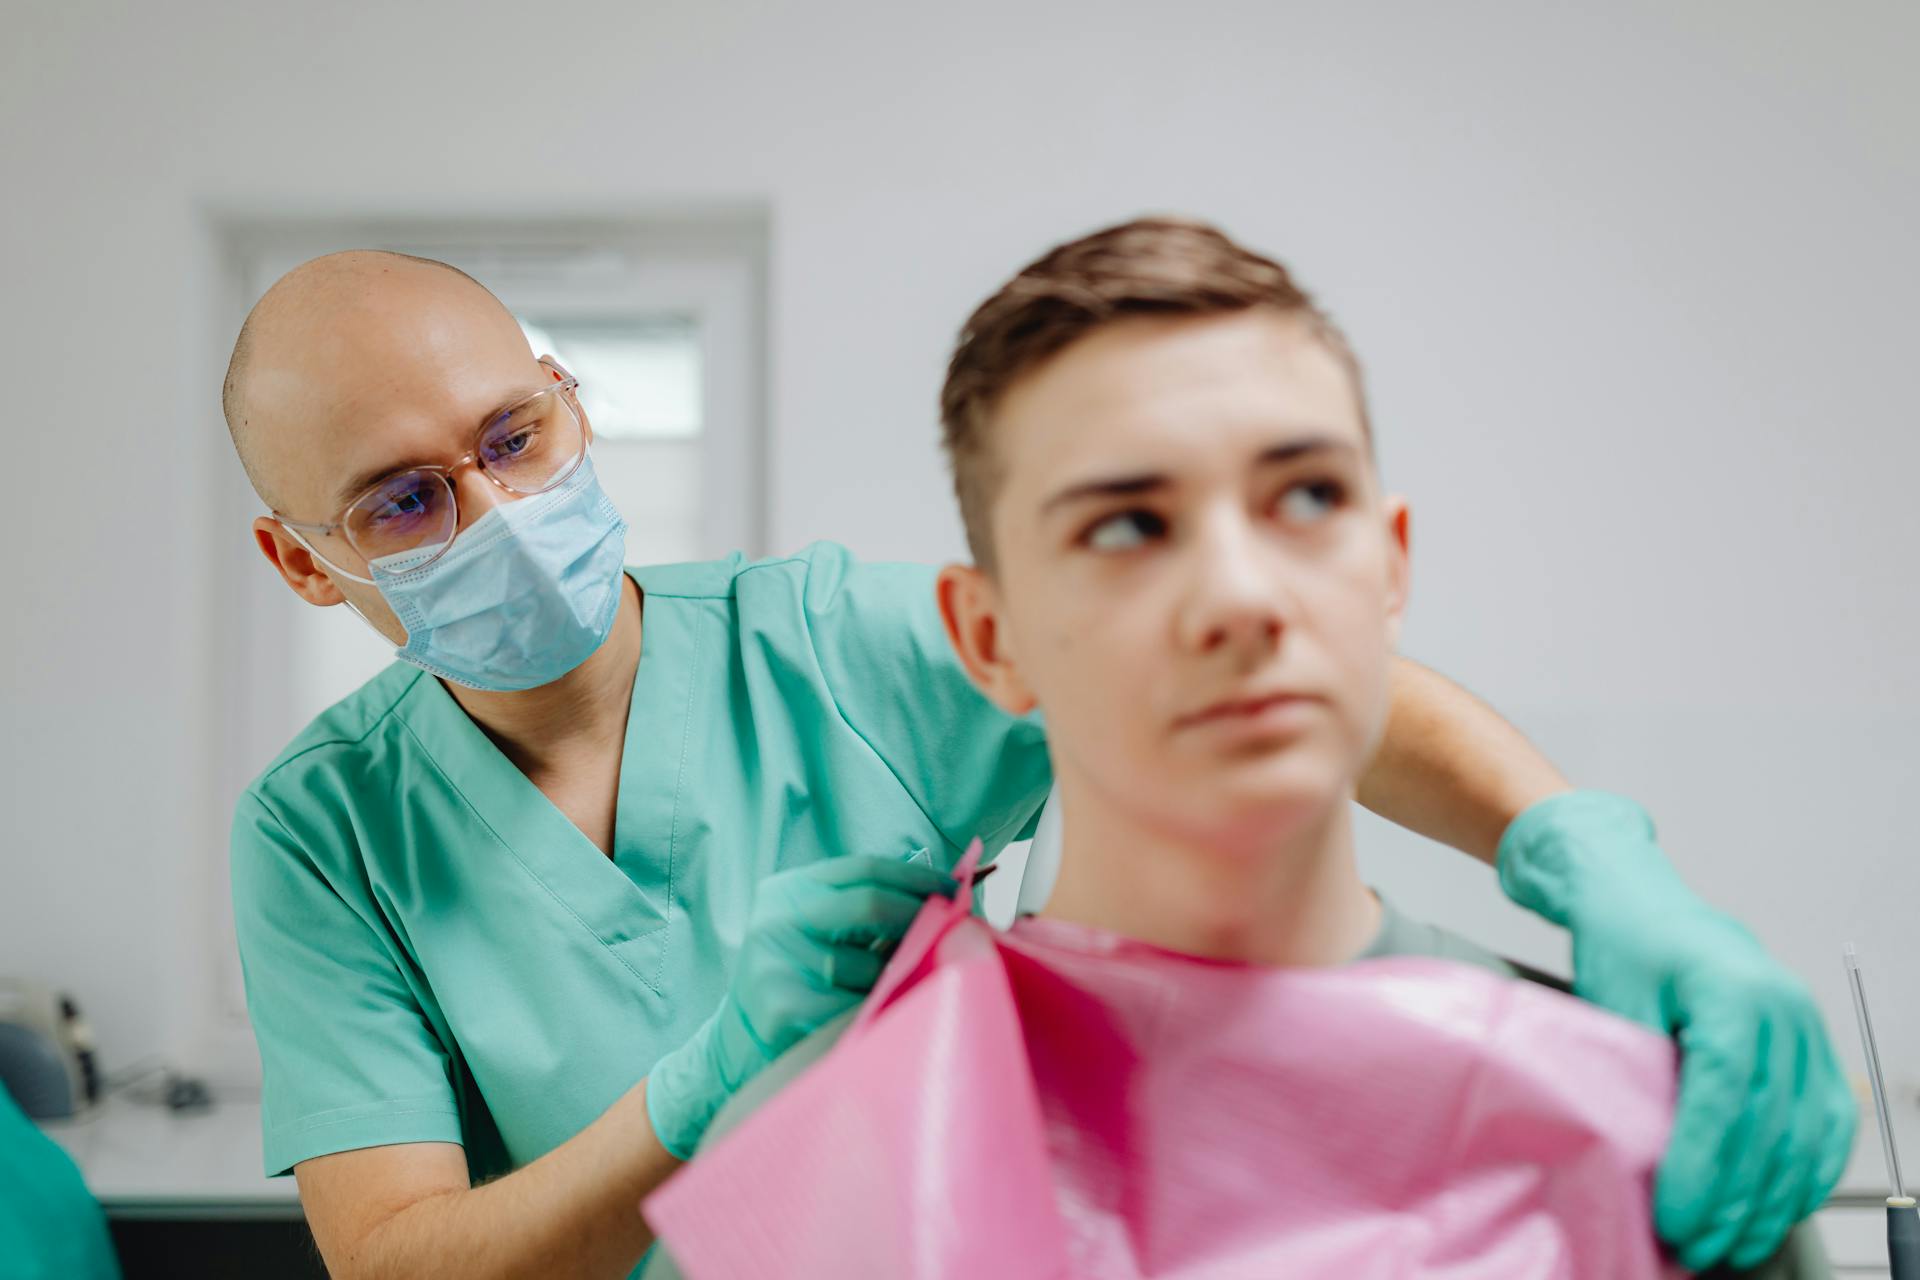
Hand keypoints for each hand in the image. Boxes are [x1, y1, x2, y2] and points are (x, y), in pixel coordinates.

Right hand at [645, 855, 957, 1158]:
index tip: (955, 889)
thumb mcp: (815, 934)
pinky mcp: (786, 1010)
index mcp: (787, 893)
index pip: (863, 869)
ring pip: (873, 967)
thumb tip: (950, 898)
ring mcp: (778, 965)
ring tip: (887, 995)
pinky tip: (869, 1021)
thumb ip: (866, 915)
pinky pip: (861, 1007)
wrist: (734, 1049)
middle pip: (870, 904)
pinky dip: (878, 1013)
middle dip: (921, 915)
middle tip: (956, 928)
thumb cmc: (795, 986)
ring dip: (896, 981)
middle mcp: (776, 921)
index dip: (916, 876)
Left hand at [1498, 791, 1855, 1271]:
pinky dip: (1809, 1168)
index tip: (1677, 1214)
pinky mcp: (1810, 1040)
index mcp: (1732, 991)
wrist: (1638, 898)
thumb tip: (1649, 1157)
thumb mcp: (1613, 999)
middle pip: (1769, 1124)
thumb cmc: (1621, 942)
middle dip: (1734, 1198)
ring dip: (1772, 1197)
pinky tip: (1782, 1202)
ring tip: (1735, 1239)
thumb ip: (1637, 1073)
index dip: (1704, 1167)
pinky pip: (1828, 1117)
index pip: (1725, 1099)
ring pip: (1804, 1130)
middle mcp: (1782, 1007)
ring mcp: (1804, 1024)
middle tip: (1699, 1243)